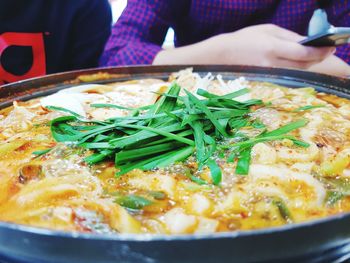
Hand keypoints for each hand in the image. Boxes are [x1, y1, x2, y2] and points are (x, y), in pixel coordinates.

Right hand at [214, 24, 334, 68]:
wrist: (222, 56)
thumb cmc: (244, 39)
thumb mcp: (267, 30)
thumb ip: (289, 36)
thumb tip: (307, 42)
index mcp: (272, 48)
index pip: (304, 52)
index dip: (321, 51)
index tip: (331, 47)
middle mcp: (272, 64)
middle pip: (303, 64)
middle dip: (318, 57)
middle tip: (325, 50)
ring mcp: (269, 75)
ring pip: (297, 72)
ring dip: (308, 64)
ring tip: (313, 55)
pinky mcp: (266, 81)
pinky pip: (288, 76)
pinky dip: (296, 70)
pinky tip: (298, 64)